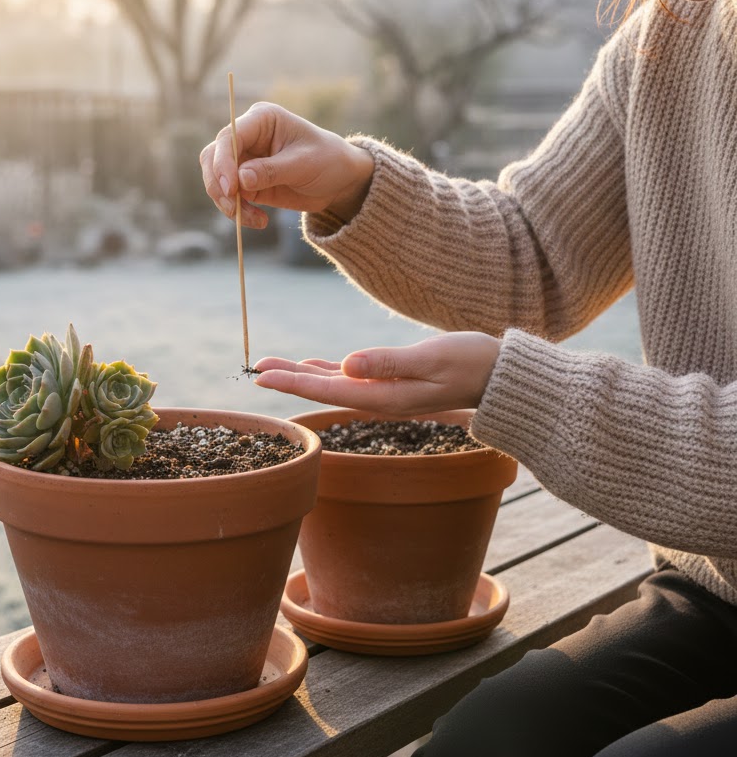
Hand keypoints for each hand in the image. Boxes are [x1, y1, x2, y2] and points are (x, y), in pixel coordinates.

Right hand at [199, 102, 373, 228]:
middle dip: (218, 184)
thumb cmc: (328, 160)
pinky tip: (260, 221)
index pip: (229, 137)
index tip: (230, 188)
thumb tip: (240, 179)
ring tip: (254, 218)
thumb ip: (272, 171)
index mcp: (261, 119)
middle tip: (234, 207)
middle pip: (213, 157)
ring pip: (216, 180)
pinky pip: (230, 198)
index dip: (223, 161)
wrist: (339, 180)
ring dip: (228, 203)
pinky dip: (239, 212)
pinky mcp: (246, 183)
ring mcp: (244, 160)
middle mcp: (247, 137)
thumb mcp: (304, 164)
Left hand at [253, 332, 501, 416]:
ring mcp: (386, 392)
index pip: (328, 390)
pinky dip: (327, 372)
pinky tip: (312, 367)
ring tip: (271, 367)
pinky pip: (351, 379)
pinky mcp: (393, 382)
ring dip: (302, 375)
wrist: (502, 376)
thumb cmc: (472, 362)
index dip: (293, 383)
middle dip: (288, 379)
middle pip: (324, 389)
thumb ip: (389, 363)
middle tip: (255, 369)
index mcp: (385, 396)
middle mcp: (380, 399)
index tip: (261, 376)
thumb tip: (346, 366)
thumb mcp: (432, 358)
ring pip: (334, 383)